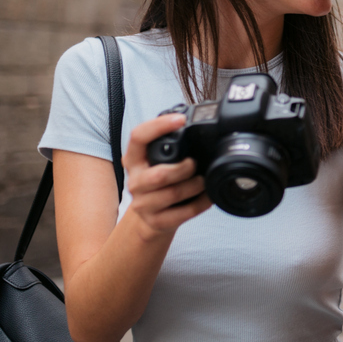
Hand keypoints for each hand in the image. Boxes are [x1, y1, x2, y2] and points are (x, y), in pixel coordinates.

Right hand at [122, 114, 210, 237]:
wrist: (151, 219)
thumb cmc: (160, 184)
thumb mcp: (158, 162)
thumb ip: (170, 145)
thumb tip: (195, 120)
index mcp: (134, 159)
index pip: (138, 137)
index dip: (158, 126)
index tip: (180, 119)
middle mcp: (135, 181)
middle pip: (159, 174)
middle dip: (184, 168)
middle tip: (195, 164)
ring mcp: (143, 204)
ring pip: (173, 193)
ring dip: (195, 186)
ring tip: (204, 181)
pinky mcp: (156, 222)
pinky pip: (184, 213)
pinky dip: (201, 204)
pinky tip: (207, 198)